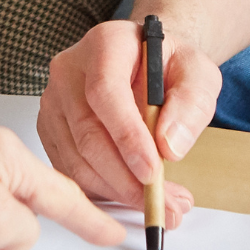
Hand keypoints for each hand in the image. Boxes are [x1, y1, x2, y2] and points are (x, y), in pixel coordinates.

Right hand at [37, 19, 205, 226]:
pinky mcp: (50, 128)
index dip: (127, 137)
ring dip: (117, 192)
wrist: (146, 63)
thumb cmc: (169, 65)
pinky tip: (132, 195)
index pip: (105, 92)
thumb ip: (191, 104)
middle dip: (126, 178)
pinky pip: (70, 170)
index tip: (153, 173)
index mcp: (105, 44)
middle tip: (165, 204)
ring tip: (160, 205)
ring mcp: (54, 100)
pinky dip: (102, 192)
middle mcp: (69, 70)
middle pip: (87, 133)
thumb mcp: (198, 74)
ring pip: (76, 159)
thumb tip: (169, 146)